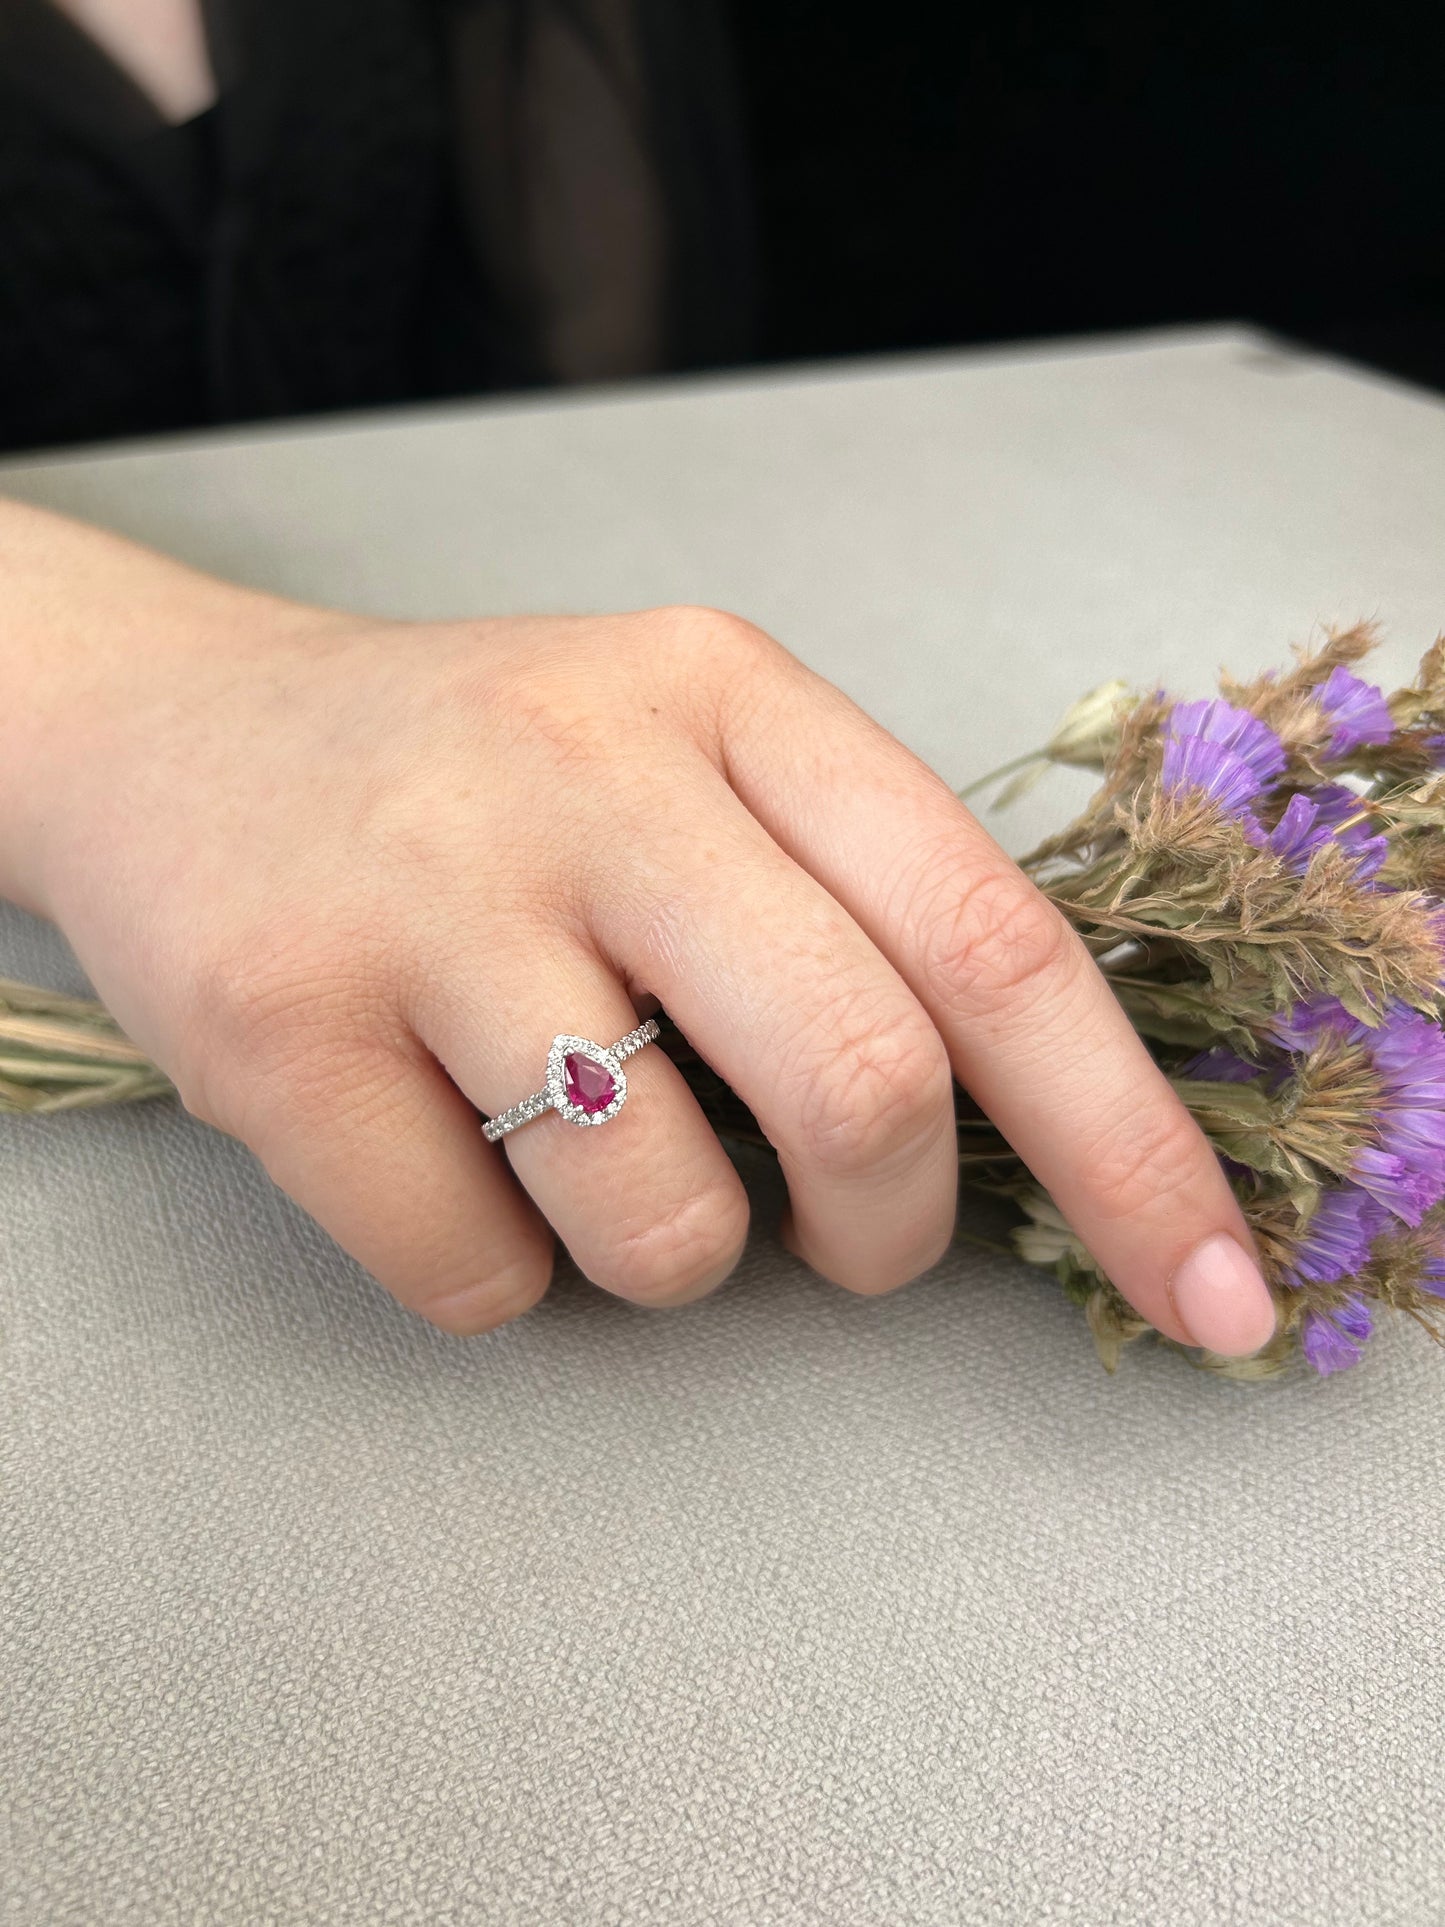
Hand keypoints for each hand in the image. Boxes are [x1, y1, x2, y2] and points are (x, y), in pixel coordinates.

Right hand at [1, 513, 1275, 1353]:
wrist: (175, 732)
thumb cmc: (476, 776)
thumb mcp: (679, 750)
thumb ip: (844, 894)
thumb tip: (1016, 1137)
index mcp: (731, 696)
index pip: (992, 938)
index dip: (1127, 1141)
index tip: (1211, 1289)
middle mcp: (588, 774)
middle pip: (862, 1080)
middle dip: (889, 1225)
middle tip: (850, 1242)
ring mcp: (426, 899)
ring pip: (661, 1220)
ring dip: (668, 1254)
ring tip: (591, 1157)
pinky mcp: (282, 1030)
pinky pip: (478, 1280)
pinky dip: (501, 1276)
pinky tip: (444, 1160)